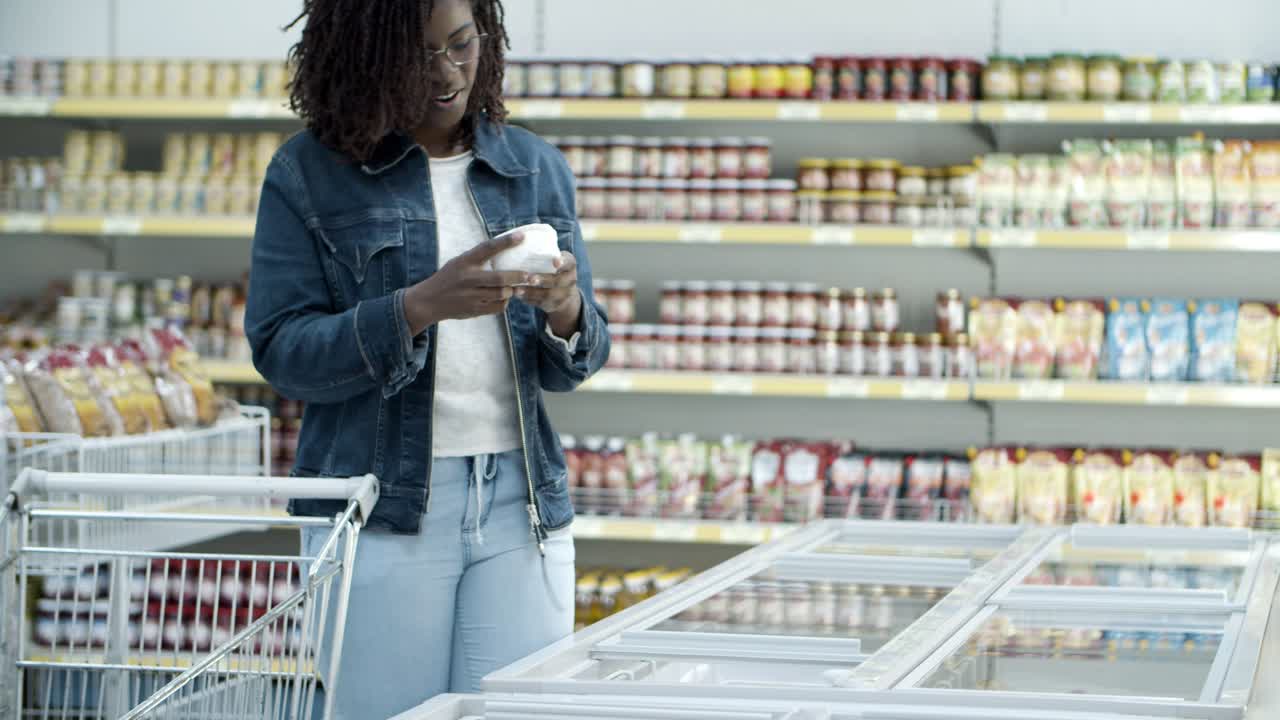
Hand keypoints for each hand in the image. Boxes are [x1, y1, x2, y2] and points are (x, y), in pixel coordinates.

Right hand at [403, 234, 529, 333]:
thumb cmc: (448, 278)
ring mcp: (472, 296)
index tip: (521, 237)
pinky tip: (502, 298)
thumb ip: (478, 258)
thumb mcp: (459, 263)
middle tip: (531, 275)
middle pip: (500, 277)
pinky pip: (498, 307)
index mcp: (465, 262)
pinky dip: (504, 302)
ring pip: (502, 294)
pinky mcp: (474, 309)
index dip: (506, 242)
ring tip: (514, 287)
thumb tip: (503, 249)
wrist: (429, 301)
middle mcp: (469, 278)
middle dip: (519, 277)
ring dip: (511, 290)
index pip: (488, 248)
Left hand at [518, 252, 581, 336]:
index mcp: (570, 265)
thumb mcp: (554, 259)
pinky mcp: (553, 305)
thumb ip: (544, 253)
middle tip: (530, 278)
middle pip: (558, 281)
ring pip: (548, 295)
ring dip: (532, 292)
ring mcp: (563, 295)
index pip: (569, 262)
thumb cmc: (552, 268)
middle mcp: (570, 280)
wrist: (564, 293)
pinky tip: (517, 295)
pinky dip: (528, 299)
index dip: (563, 262)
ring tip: (517, 289)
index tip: (555, 262)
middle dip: (543, 279)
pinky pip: (540, 303)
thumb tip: (516, 239)